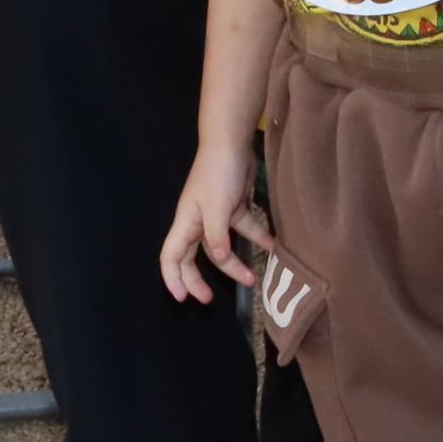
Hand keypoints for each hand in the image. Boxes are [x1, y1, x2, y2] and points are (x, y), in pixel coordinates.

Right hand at [159, 140, 263, 300]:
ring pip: (222, 247)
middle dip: (199, 280)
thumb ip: (216, 236)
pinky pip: (244, 229)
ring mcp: (216, 215)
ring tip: (252, 279)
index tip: (183, 298)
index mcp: (186, 223)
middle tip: (210, 299)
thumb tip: (218, 259)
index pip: (170, 257)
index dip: (173, 279)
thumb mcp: (216, 207)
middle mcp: (198, 222)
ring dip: (234, 264)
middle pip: (192, 258)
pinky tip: (272, 247)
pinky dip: (256, 238)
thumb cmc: (218, 174)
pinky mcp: (235, 206)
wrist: (233, 142)